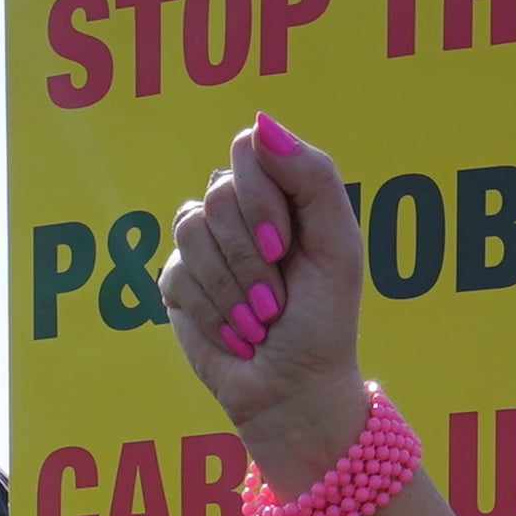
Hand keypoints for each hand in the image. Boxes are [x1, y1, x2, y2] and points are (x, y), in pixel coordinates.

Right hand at [156, 115, 371, 481]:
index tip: (284, 246)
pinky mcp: (178, 280)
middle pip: (218, 191)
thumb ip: (313, 179)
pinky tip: (236, 333)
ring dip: (233, 287)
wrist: (294, 391)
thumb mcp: (337, 248)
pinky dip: (214, 310)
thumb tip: (260, 123)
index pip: (248, 151)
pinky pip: (177, 272)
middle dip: (250, 253)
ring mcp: (206, 245)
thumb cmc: (325, 321)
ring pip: (191, 230)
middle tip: (277, 297)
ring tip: (260, 319)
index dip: (260, 198)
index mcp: (285, 195)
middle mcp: (242, 212)